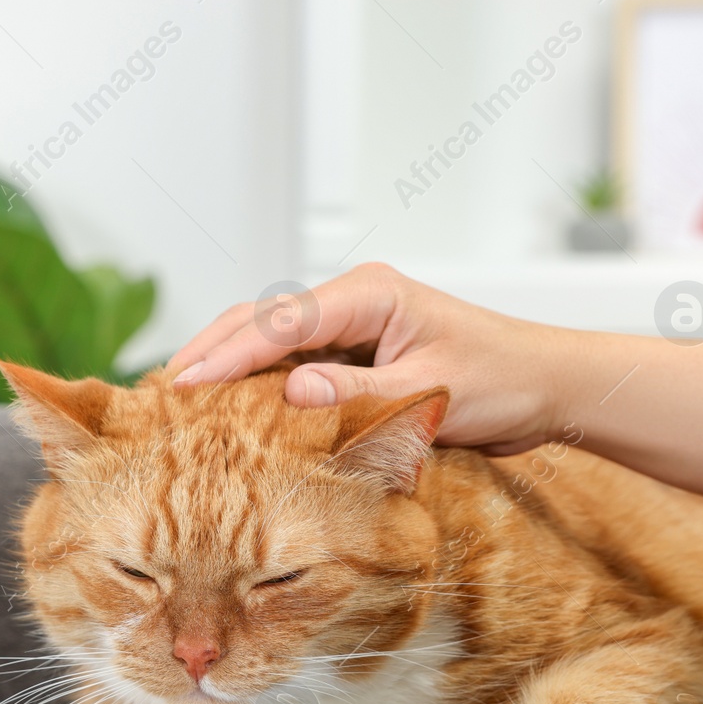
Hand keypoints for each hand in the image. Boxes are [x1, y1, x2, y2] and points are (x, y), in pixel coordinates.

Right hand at [169, 263, 569, 454]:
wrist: (544, 387)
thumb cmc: (501, 381)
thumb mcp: (429, 391)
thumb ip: (359, 393)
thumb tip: (293, 391)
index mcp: (369, 294)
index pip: (280, 321)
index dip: (228, 354)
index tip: (186, 383)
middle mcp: (352, 301)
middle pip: (261, 319)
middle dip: (209, 350)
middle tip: (158, 390)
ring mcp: (350, 326)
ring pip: (268, 340)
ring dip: (225, 364)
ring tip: (176, 397)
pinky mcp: (353, 353)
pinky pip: (291, 364)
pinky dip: (254, 383)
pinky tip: (226, 409)